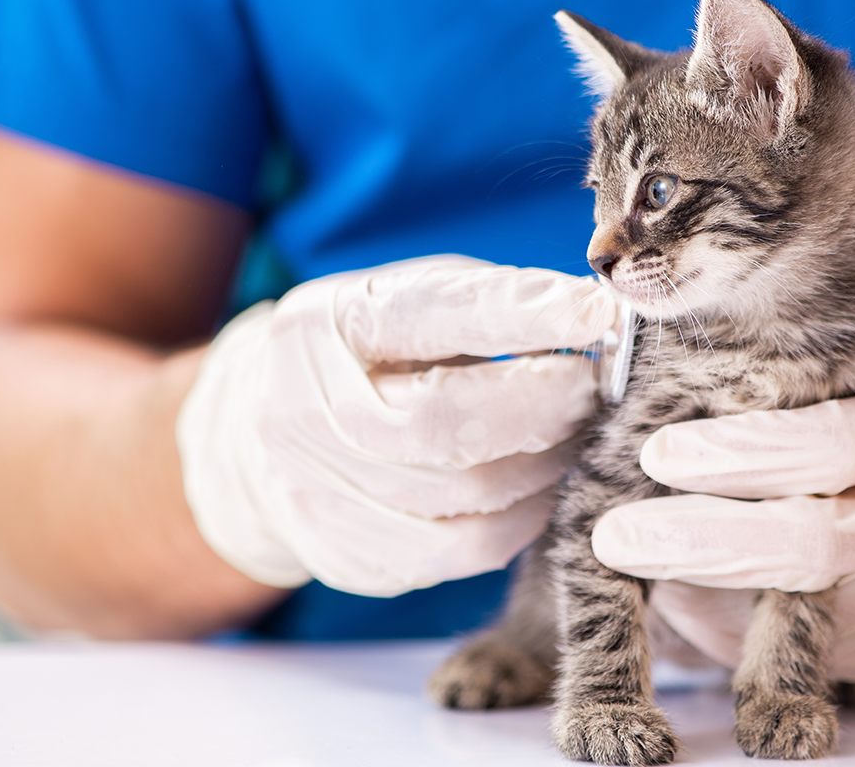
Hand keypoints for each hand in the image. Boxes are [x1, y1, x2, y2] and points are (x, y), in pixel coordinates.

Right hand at [177, 256, 618, 596]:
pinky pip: (463, 548)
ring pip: (465, 496)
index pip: (428, 315)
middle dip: (541, 406)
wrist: (257, 436)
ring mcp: (319, 491)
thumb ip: (488, 305)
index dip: (521, 315)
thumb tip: (595, 321)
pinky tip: (542, 489)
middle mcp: (307, 410)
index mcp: (326, 325)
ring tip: (577, 437)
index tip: (597, 315)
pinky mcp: (348, 553)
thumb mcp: (407, 301)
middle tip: (595, 389)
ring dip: (545, 466)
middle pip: (442, 422)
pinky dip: (523, 518)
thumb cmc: (367, 356)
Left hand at [591, 276, 854, 678]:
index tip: (656, 452)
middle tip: (614, 536)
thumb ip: (821, 295)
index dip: (743, 454)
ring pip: (804, 614)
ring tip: (634, 569)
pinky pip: (817, 654)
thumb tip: (708, 232)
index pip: (835, 442)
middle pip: (813, 545)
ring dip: (707, 600)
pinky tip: (684, 604)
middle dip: (703, 544)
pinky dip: (743, 636)